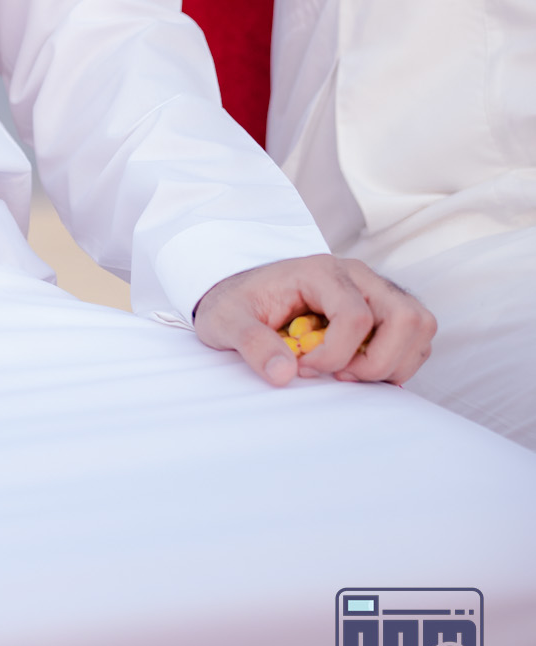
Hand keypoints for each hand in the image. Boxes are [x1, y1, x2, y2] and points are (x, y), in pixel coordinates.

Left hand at [193, 255, 434, 388]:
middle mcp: (357, 276)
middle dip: (379, 362)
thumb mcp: (226, 320)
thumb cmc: (238, 305)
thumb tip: (284, 375)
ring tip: (352, 372)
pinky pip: (417, 339)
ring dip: (394, 362)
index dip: (336, 355)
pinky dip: (399, 362)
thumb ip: (250, 343)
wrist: (244, 295)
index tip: (305, 369)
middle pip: (406, 318)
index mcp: (320, 270)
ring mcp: (375, 290)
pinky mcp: (385, 310)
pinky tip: (361, 369)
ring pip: (420, 325)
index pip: (356, 316)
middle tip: (340, 375)